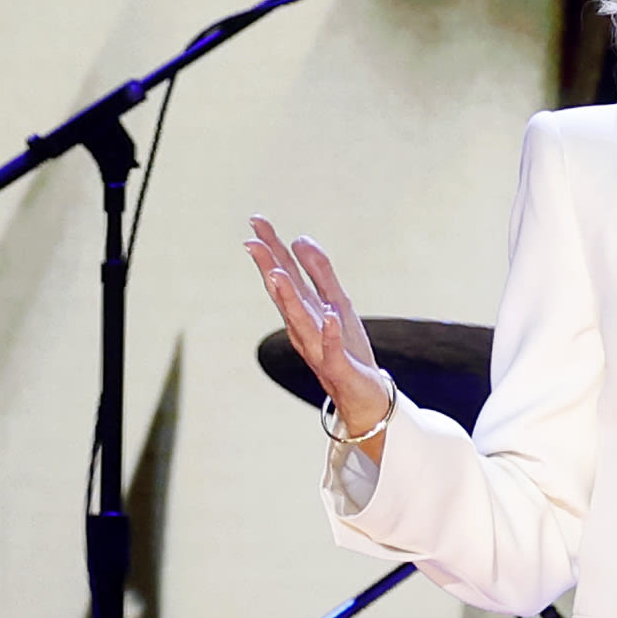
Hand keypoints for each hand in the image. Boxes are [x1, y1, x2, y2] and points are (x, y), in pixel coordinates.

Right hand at [245, 218, 398, 450]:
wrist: (364, 395)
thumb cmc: (346, 348)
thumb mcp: (336, 303)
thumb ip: (320, 272)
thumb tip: (299, 239)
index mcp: (303, 311)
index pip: (284, 275)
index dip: (271, 249)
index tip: (256, 222)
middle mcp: (303, 329)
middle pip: (285, 295)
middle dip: (269, 268)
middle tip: (252, 242)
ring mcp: (318, 348)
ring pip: (300, 321)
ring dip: (288, 298)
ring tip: (277, 273)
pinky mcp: (338, 367)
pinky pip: (331, 349)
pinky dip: (328, 333)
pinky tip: (327, 315)